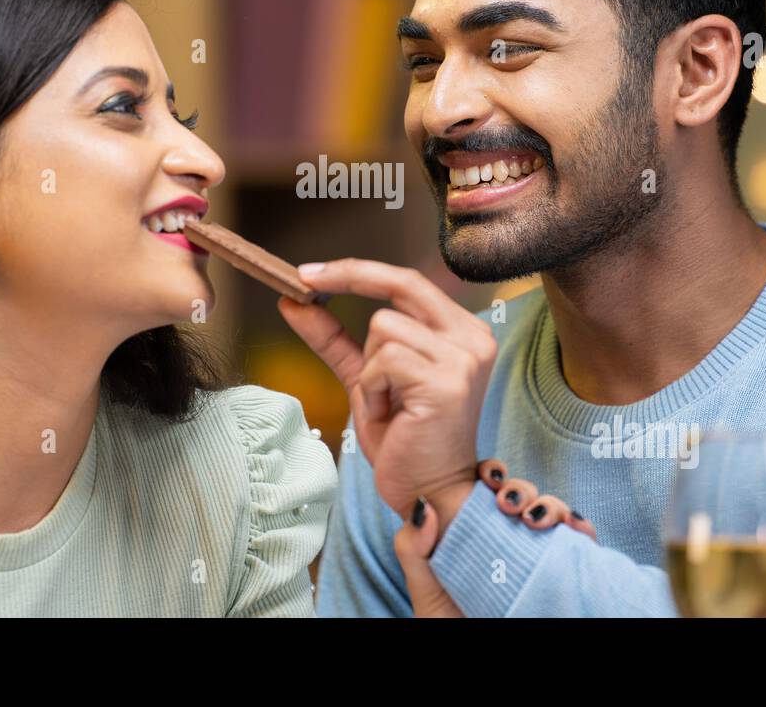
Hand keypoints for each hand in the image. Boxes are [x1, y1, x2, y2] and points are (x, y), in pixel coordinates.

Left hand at [278, 259, 496, 523]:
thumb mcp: (364, 379)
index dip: (358, 270)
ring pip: (384, 326)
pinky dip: (372, 390)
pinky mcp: (447, 382)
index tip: (310, 272)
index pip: (408, 281)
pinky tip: (389, 416)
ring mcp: (463, 358)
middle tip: (303, 283)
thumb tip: (294, 302)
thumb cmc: (404, 439)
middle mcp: (472, 337)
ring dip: (368, 370)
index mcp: (461, 331)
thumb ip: (335, 339)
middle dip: (347, 276)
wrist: (428, 494)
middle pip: (400, 284)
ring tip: (386, 405)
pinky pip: (383, 361)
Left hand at [393, 460, 595, 616]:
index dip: (491, 472)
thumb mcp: (424, 587)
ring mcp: (534, 553)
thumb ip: (413, 548)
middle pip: (522, 495)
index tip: (488, 475)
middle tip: (507, 502)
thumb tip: (423, 504)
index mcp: (475, 532)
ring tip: (534, 518)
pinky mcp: (560, 570)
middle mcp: (507, 538)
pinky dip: (581, 526)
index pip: (487, 488)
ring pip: (550, 512)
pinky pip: (579, 541)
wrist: (475, 652)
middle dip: (519, 487)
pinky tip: (574, 527)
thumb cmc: (448, 621)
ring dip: (548, 503)